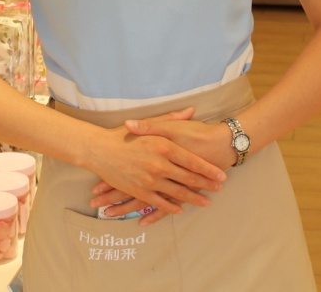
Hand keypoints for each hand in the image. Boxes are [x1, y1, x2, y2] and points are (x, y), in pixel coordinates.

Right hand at [84, 107, 227, 225]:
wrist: (99, 149)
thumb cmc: (123, 134)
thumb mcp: (149, 124)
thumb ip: (171, 119)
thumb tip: (190, 111)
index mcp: (164, 146)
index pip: (193, 162)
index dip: (208, 170)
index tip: (221, 176)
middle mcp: (160, 165)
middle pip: (189, 178)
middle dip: (207, 185)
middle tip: (219, 188)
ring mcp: (150, 180)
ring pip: (178, 192)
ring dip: (194, 198)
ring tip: (207, 202)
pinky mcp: (140, 191)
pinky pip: (160, 202)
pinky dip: (171, 207)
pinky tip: (180, 209)